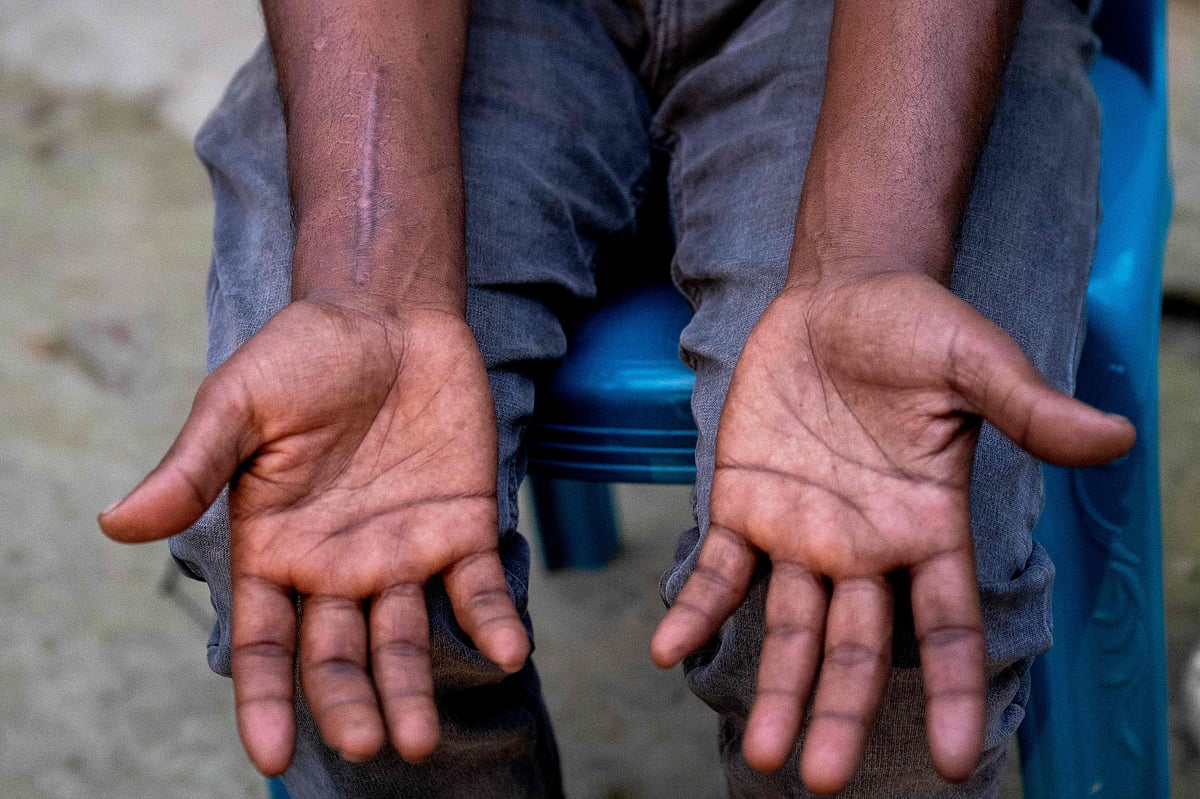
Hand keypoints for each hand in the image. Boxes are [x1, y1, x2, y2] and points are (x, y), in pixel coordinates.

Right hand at [99, 300, 528, 774]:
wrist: (388, 315)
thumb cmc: (303, 357)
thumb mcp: (239, 405)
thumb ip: (194, 468)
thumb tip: (115, 524)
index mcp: (276, 550)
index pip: (266, 641)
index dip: (265, 698)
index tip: (270, 754)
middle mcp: (339, 566)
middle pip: (339, 655)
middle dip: (350, 703)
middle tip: (369, 744)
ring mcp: (404, 551)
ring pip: (407, 637)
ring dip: (415, 687)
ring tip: (421, 737)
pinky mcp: (462, 525)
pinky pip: (478, 586)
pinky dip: (493, 621)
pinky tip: (507, 651)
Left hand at [651, 271, 1133, 793]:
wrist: (839, 295)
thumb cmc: (916, 329)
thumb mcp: (974, 363)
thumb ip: (1028, 409)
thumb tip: (1118, 439)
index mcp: (926, 526)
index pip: (946, 624)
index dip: (951, 689)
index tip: (952, 762)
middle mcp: (864, 547)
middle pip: (856, 647)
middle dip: (841, 710)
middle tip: (821, 777)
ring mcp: (801, 532)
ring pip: (789, 627)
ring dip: (775, 687)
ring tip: (762, 750)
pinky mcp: (745, 502)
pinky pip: (719, 569)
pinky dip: (696, 608)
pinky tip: (668, 648)